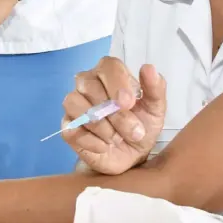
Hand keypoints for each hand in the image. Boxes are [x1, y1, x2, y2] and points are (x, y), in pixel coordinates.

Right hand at [62, 57, 166, 174]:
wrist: (132, 156)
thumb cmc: (142, 126)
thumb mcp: (156, 109)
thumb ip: (155, 88)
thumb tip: (148, 68)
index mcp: (110, 74)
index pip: (108, 66)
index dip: (117, 83)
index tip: (130, 104)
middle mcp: (88, 83)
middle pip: (89, 85)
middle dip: (114, 113)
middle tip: (133, 131)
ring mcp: (74, 104)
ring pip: (75, 103)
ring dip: (100, 126)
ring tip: (117, 139)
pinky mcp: (67, 126)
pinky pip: (70, 128)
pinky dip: (91, 141)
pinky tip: (104, 147)